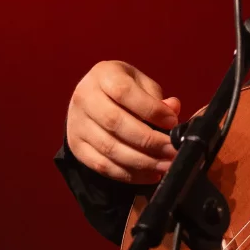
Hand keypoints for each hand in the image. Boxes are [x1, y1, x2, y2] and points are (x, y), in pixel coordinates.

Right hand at [65, 61, 182, 184]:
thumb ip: (156, 97)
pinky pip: (102, 166)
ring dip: (142, 161)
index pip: (124, 92)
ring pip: (109, 148)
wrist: (90, 99)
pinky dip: (129, 174)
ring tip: (165, 165)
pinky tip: (150, 174)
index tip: (172, 122)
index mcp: (103, 75)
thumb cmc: (122, 90)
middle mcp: (84, 98)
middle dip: (148, 141)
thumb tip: (173, 109)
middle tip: (172, 151)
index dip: (150, 109)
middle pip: (115, 122)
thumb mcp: (140, 83)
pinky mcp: (76, 147)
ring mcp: (77, 124)